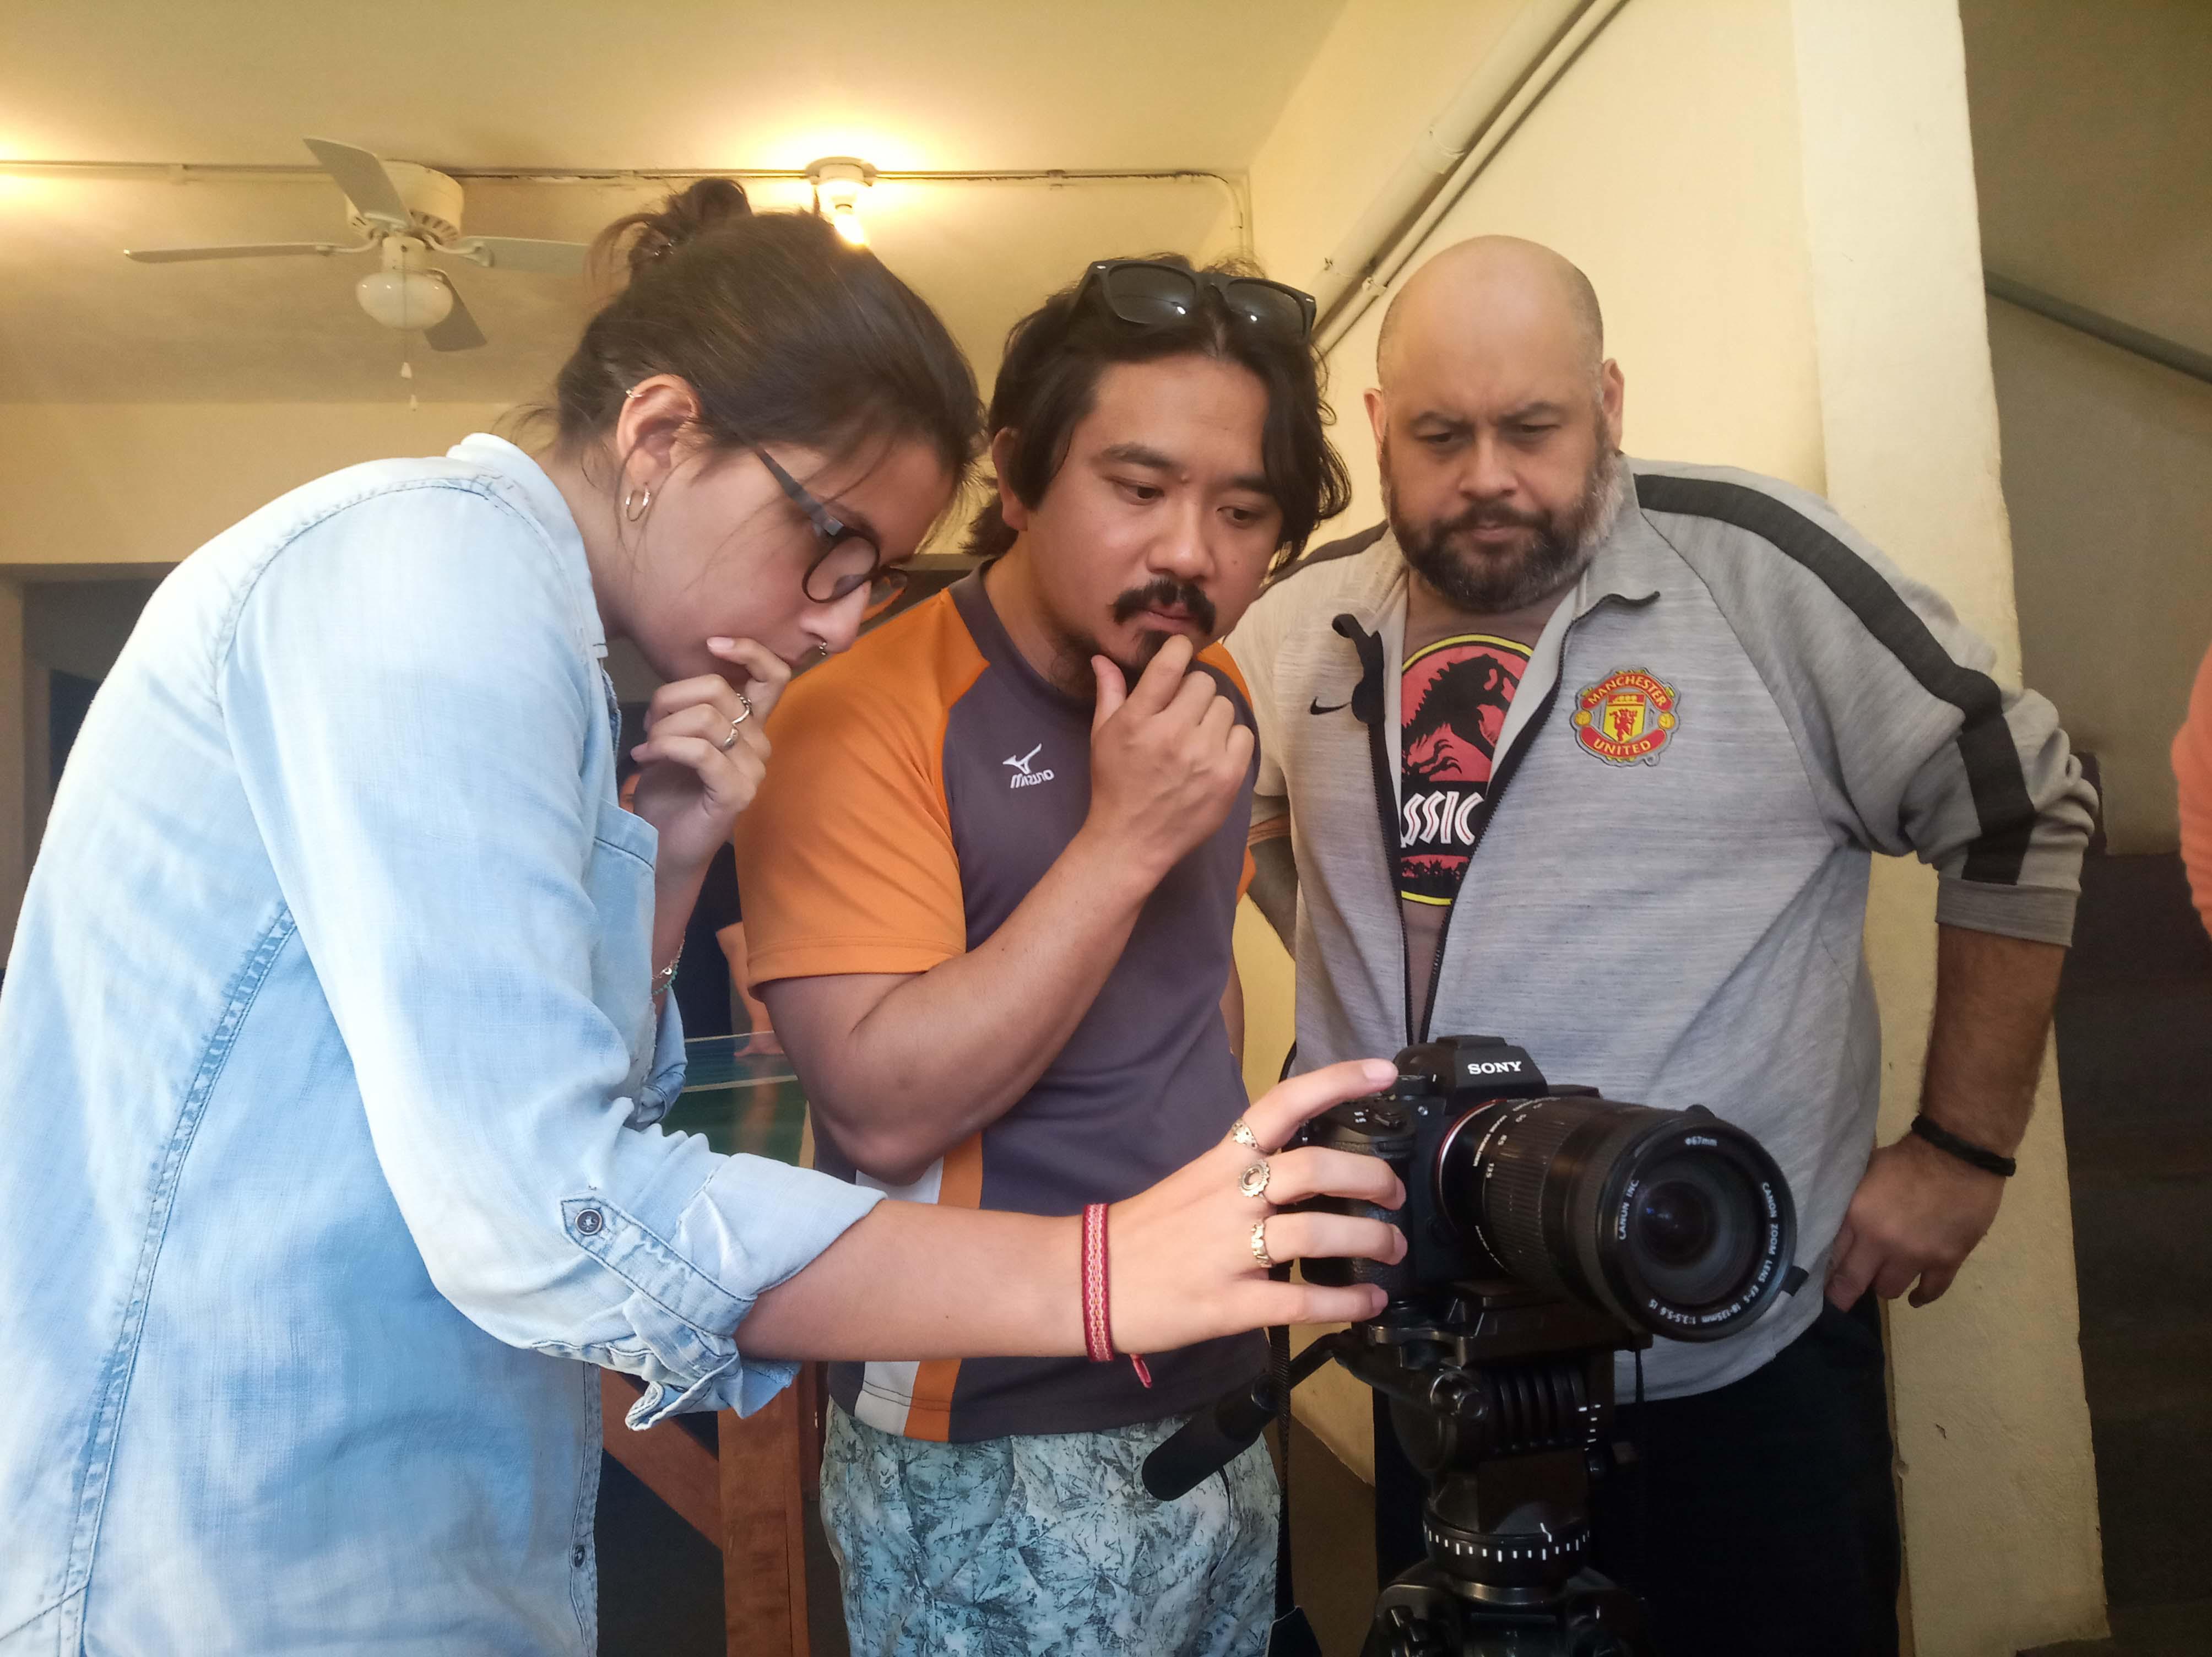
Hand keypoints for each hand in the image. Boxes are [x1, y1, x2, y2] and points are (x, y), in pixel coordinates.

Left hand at [628, 638, 789, 878]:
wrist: (660, 846)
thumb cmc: (667, 791)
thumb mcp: (675, 736)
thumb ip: (689, 707)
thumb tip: (676, 684)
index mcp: (749, 726)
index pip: (773, 676)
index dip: (748, 651)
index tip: (712, 643)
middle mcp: (759, 745)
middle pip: (718, 691)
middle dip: (670, 700)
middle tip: (648, 725)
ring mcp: (752, 771)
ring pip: (707, 719)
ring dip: (663, 729)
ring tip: (646, 748)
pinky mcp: (737, 793)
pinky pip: (701, 752)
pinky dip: (667, 748)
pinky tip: (645, 758)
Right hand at [1084, 635, 1255, 882]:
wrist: (1131, 841)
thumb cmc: (1114, 785)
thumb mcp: (1101, 736)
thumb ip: (1109, 693)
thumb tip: (1103, 657)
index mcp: (1139, 720)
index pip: (1171, 662)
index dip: (1180, 648)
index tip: (1180, 652)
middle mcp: (1173, 733)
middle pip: (1204, 683)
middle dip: (1192, 693)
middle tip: (1181, 712)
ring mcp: (1204, 756)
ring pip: (1225, 707)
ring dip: (1211, 717)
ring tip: (1196, 736)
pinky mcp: (1228, 777)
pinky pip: (1243, 734)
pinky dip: (1230, 740)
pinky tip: (1212, 753)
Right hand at [1105, 1060, 1409, 1354]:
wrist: (1084, 1280)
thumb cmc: (1142, 1232)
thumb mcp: (1193, 1183)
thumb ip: (1245, 1175)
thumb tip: (1304, 1177)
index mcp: (1221, 1161)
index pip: (1282, 1104)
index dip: (1336, 1082)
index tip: (1383, 1073)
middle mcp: (1229, 1197)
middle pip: (1316, 1169)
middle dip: (1371, 1179)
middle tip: (1395, 1195)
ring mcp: (1228, 1250)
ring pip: (1316, 1233)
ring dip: (1370, 1241)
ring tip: (1391, 1251)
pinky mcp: (1228, 1304)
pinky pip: (1299, 1301)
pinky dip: (1345, 1301)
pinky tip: (1368, 1301)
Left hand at [1826, 1132, 2006, 1309]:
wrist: (1958, 1153)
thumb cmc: (1907, 1158)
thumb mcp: (1864, 1174)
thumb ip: (1852, 1204)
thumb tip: (1837, 1225)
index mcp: (1858, 1217)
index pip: (1833, 1258)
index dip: (1826, 1276)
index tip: (1822, 1285)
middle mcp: (1883, 1242)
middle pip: (1856, 1282)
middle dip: (1845, 1292)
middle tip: (1841, 1298)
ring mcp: (1917, 1255)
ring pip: (1890, 1290)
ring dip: (1885, 1285)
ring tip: (1884, 1277)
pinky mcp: (1948, 1260)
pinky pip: (1932, 1291)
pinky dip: (1922, 1296)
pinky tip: (1915, 1297)